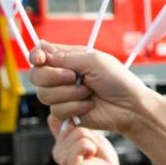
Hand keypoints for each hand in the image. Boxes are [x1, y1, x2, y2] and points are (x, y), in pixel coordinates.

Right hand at [30, 41, 145, 133]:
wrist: (129, 106)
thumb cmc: (118, 80)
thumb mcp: (94, 61)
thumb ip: (67, 57)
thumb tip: (44, 52)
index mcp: (69, 58)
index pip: (41, 54)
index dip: (36, 56)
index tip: (40, 59)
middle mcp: (62, 76)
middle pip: (36, 76)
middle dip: (54, 76)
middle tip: (74, 77)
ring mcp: (63, 95)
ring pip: (44, 95)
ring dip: (69, 93)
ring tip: (88, 92)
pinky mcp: (66, 112)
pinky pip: (56, 110)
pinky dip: (74, 107)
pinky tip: (88, 105)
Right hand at [47, 115, 123, 164]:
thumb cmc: (102, 159)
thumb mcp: (89, 137)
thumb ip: (76, 126)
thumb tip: (61, 113)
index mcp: (60, 142)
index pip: (56, 118)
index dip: (71, 116)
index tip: (85, 128)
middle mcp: (57, 149)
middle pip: (73, 124)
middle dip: (89, 134)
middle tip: (92, 149)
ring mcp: (61, 157)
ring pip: (80, 133)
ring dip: (92, 142)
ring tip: (92, 154)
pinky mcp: (69, 163)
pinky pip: (83, 144)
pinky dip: (92, 148)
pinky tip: (91, 158)